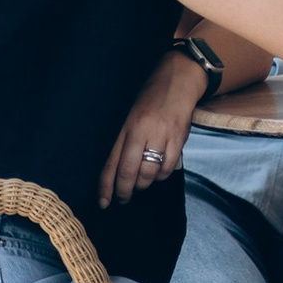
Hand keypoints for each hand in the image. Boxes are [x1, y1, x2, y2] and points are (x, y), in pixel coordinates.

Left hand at [97, 50, 202, 208]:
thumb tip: (118, 172)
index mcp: (126, 127)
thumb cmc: (151, 98)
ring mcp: (161, 136)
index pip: (112, 163)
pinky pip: (168, 168)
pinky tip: (158, 173)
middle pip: (129, 171)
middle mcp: (142, 132)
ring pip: (149, 173)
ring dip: (144, 185)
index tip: (103, 202)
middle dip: (124, 191)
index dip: (106, 186)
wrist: (178, 80)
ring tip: (141, 185)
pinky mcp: (178, 139)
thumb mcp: (131, 116)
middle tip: (123, 199)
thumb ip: (125, 141)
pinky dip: (161, 176)